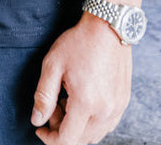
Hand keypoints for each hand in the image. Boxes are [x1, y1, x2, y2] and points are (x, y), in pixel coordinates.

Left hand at [32, 15, 132, 143]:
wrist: (108, 28)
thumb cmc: (78, 43)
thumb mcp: (52, 65)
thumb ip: (44, 96)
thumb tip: (37, 120)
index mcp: (86, 103)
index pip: (68, 140)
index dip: (50, 139)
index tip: (40, 129)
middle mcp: (106, 111)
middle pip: (81, 139)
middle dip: (62, 129)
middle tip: (52, 106)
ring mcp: (118, 108)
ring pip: (95, 134)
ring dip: (77, 126)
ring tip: (65, 99)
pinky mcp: (124, 102)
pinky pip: (106, 124)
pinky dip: (91, 120)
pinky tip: (81, 99)